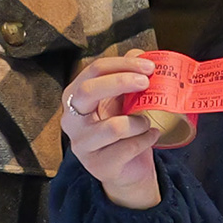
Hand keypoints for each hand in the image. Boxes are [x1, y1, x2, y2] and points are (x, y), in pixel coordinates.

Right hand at [58, 53, 171, 210]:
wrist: (126, 169)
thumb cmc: (123, 130)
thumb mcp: (123, 100)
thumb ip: (127, 77)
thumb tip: (138, 53)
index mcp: (75, 97)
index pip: (93, 71)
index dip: (121, 65)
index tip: (148, 66)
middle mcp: (71, 120)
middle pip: (88, 91)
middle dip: (120, 82)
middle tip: (146, 82)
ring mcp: (82, 145)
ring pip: (113, 126)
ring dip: (139, 121)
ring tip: (147, 122)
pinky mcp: (98, 166)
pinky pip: (127, 148)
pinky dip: (146, 139)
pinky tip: (151, 136)